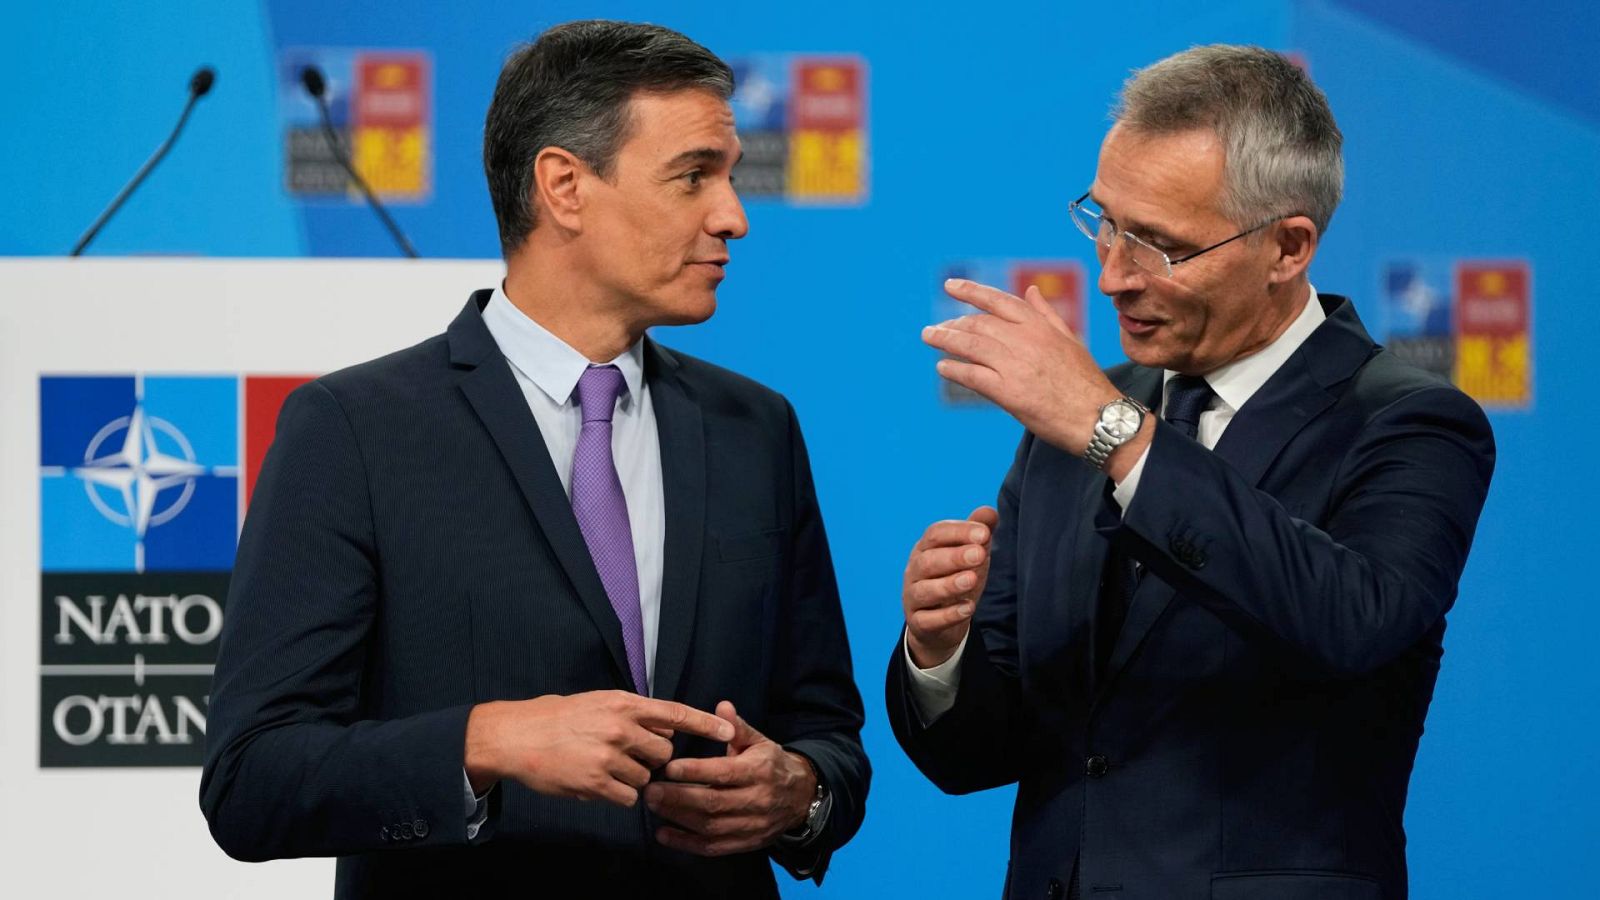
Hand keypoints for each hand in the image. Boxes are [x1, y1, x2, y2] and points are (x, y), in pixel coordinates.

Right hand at [464, 691, 733, 805]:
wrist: (516, 736)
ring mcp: (609, 756)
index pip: (674, 713)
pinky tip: (597, 782)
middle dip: (653, 759)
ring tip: (602, 766)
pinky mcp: (596, 782)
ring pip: (646, 778)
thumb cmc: (558, 718)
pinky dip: (617, 795)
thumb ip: (632, 714)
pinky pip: (628, 797)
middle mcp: (620, 727)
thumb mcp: (598, 702)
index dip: (705, 723)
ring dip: (632, 778)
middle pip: (664, 753)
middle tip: (627, 755)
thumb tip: (664, 728)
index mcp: (623, 703)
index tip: (729, 731)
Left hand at [645, 701, 816, 856]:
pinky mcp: (745, 843)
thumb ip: (738, 727)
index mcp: (759, 770)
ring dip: (678, 818)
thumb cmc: (771, 764)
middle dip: (678, 798)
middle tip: (650, 790)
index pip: (723, 772)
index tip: (669, 767)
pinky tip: (663, 834)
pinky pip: (713, 847)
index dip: (695, 771)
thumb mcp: (759, 742)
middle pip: (714, 803)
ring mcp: (751, 825)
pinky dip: (686, 843)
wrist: (801, 797)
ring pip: (711, 826)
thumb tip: (722, 706)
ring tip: (653, 806)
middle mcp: (757, 799)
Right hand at [903, 506, 998, 668]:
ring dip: (948, 584)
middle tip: (979, 554)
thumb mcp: (969, 555)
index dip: (959, 532)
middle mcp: (915, 570)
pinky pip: (928, 620)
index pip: (936, 534)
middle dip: (954, 556)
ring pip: (925, 590)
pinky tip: (967, 608)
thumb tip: (990, 511)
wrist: (939, 622)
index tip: (984, 533)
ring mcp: (913, 597)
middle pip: (928, 560)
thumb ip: (978, 533)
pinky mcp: (919, 623)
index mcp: (925, 548)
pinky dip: (947, 615)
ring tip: (972, 580)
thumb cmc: (954, 578)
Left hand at [924, 279, 1126, 457]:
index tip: (950, 286)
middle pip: (978, 324)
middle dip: (953, 324)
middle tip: (935, 329)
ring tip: (930, 338)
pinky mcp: (1008, 392)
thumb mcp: (1070, 339)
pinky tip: (942, 368)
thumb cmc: (1085, 381)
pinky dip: (954, 370)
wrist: (1098, 417)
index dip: (971, 291)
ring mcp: (1015, 365)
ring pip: (971, 345)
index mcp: (1039, 326)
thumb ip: (1046, 314)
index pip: (998, 301)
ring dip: (945, 340)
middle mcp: (1025, 340)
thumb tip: (1032, 290)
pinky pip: (972, 376)